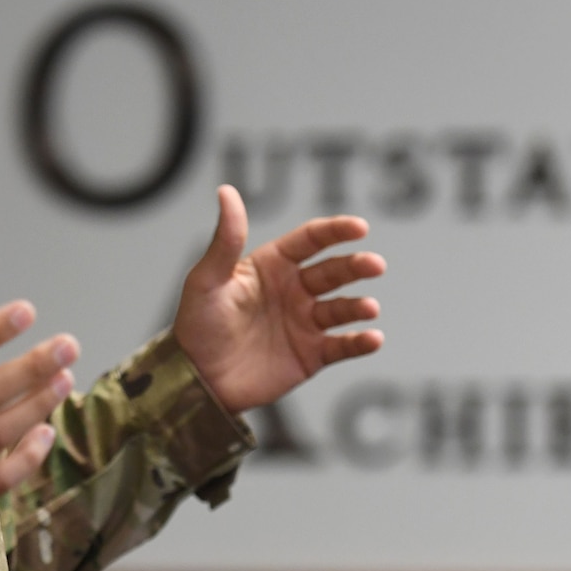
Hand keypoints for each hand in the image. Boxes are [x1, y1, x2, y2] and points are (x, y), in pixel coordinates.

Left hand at [173, 185, 385, 412]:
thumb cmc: (197, 325)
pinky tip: (372, 338)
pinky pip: (342, 346)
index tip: (358, 227)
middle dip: (356, 266)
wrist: (196, 380)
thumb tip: (226, 191)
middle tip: (374, 265)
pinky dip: (360, 342)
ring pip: (342, 307)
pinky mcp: (311, 355)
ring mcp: (304, 323)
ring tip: (368, 308)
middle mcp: (293, 290)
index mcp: (272, 266)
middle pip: (334, 270)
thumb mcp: (207, 280)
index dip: (335, 231)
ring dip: (359, 306)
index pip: (310, 240)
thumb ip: (225, 239)